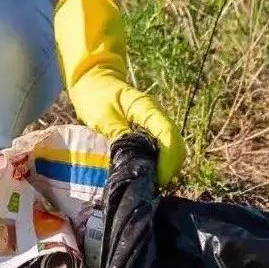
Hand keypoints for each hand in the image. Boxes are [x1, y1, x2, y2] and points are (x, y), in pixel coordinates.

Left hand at [55, 0, 185, 186]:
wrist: (92, 81)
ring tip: (151, 183)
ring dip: (167, 166)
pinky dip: (159, 162)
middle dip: (170, 166)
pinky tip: (148, 173)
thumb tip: (132, 158)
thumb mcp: (103, 117)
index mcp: (147, 109)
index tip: (160, 178)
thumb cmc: (95, 96)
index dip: (168, 158)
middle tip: (155, 186)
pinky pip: (161, 147)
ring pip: (172, 147)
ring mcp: (154, 122)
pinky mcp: (148, 129)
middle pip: (176, 143)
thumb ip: (119, 135)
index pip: (168, 134)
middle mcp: (156, 115)